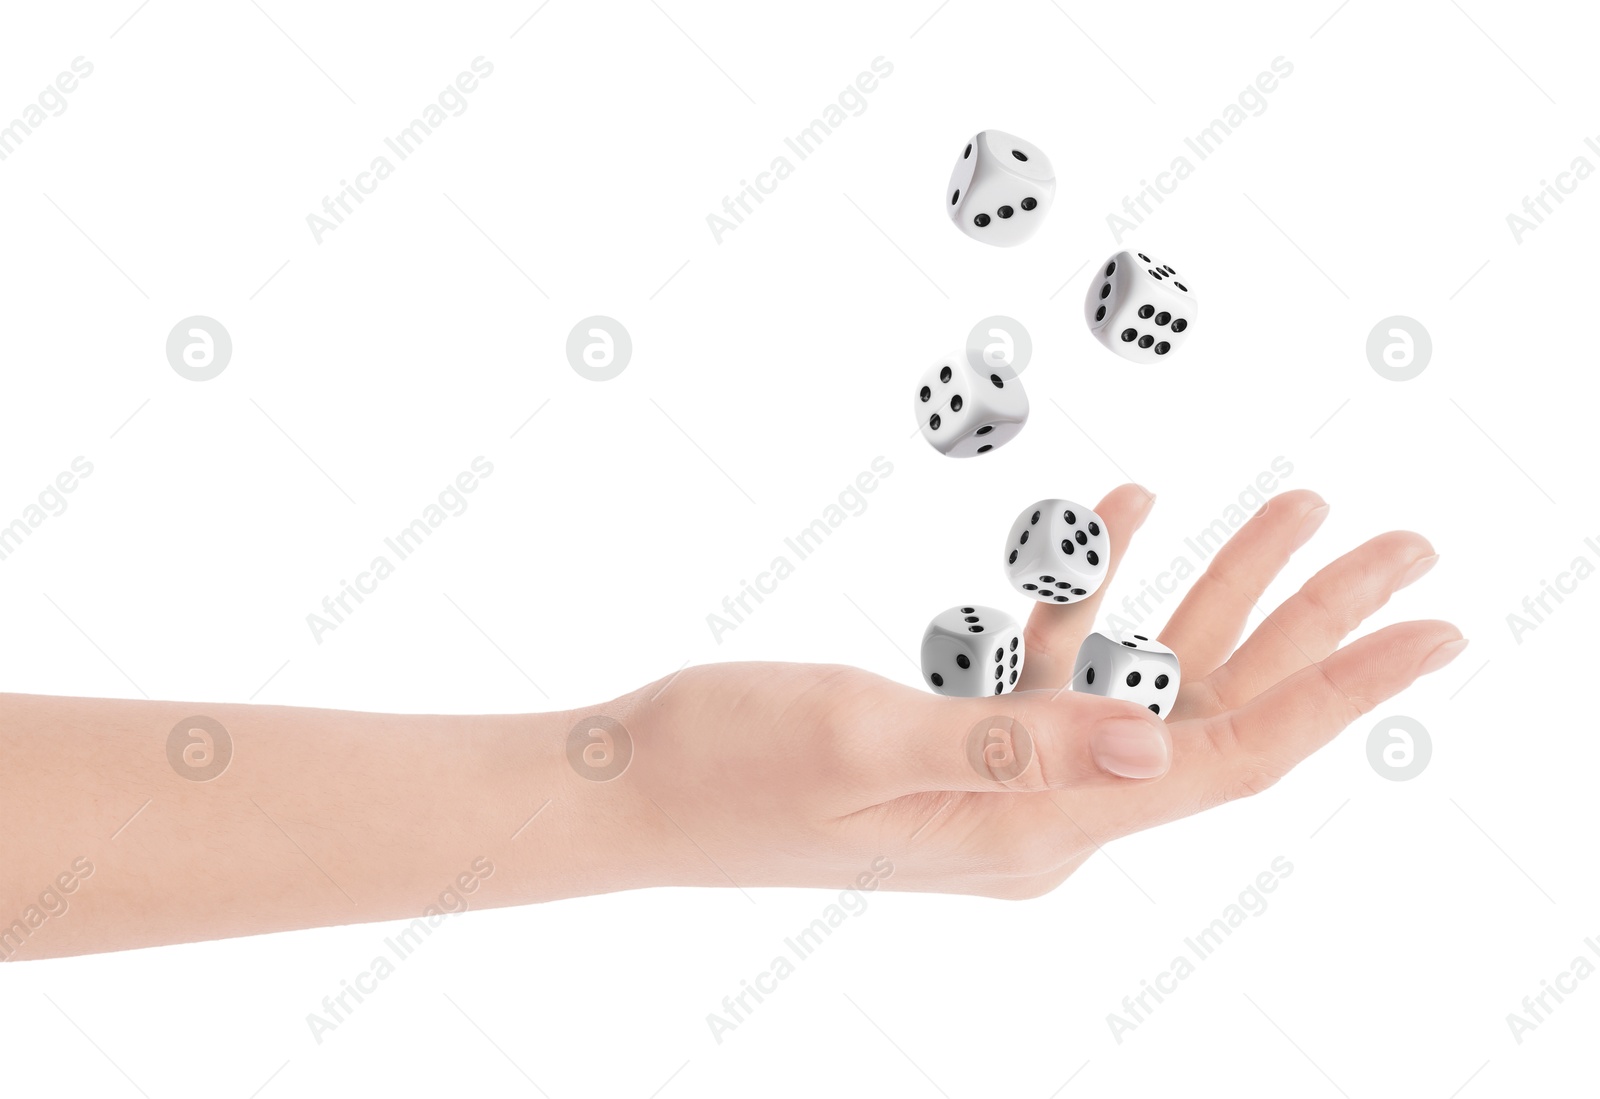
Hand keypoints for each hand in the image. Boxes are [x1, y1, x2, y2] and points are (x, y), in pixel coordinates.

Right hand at [605, 485, 1463, 898]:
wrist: (627, 788)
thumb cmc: (727, 766)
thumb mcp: (872, 743)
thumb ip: (1020, 748)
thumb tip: (1161, 756)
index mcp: (1034, 830)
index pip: (1228, 758)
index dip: (1340, 689)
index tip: (1436, 628)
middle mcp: (1038, 814)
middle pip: (1213, 712)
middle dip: (1312, 622)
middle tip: (1405, 541)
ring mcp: (997, 777)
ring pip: (1146, 679)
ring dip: (1219, 591)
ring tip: (1298, 506)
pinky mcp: (954, 739)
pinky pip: (1059, 662)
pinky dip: (1101, 588)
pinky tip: (1129, 515)